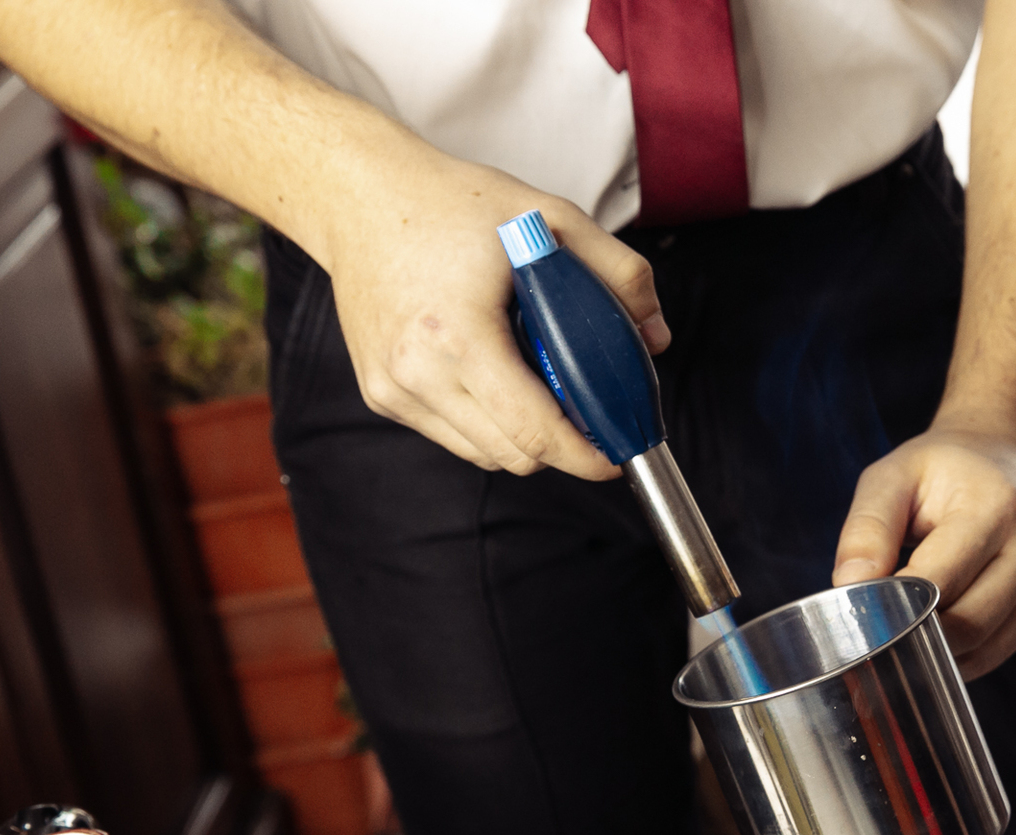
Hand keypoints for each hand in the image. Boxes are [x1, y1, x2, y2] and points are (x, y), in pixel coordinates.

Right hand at [321, 144, 669, 478]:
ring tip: (539, 385)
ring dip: (522, 437)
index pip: (533, 432)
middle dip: (560, 447)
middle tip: (587, 414)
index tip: (615, 457)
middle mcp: (416, 373)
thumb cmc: (449, 203)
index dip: (584, 457)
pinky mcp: (381, 394)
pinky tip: (495, 375)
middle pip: (512, 455)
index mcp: (458, 336)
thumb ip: (617, 274)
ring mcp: (392, 389)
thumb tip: (656, 337)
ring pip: (482, 453)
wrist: (359, 196)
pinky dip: (485, 421)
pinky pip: (451, 434)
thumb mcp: (549, 218)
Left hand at [832, 412, 1015, 679]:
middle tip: (880, 622)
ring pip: (982, 646)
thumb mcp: (892, 478)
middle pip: (965, 624)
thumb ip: (867, 531)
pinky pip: (997, 650)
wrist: (1004, 454)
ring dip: (936, 649)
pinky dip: (960, 653)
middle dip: (914, 634)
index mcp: (996, 506)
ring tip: (907, 621)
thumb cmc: (942, 468)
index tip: (862, 607)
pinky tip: (937, 629)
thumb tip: (850, 588)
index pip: (936, 583)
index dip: (893, 605)